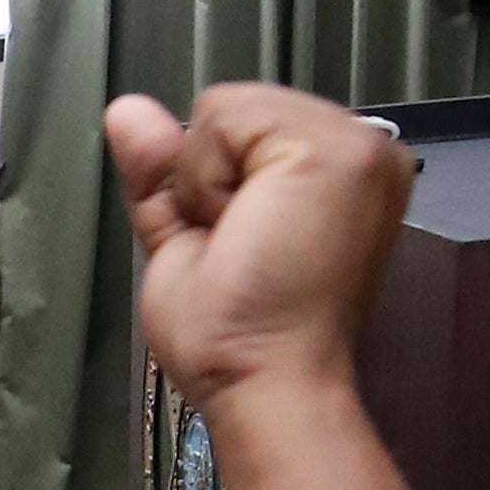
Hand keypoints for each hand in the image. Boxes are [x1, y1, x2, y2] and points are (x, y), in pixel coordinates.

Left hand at [105, 84, 412, 411]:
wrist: (264, 381)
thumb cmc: (241, 337)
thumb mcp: (183, 235)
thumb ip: (161, 169)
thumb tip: (127, 110)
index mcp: (340, 172)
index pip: (246, 128)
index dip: (212, 180)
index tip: (238, 242)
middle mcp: (362, 150)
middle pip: (236, 108)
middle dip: (209, 176)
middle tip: (242, 245)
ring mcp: (357, 144)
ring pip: (227, 108)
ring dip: (206, 180)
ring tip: (245, 238)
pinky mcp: (336, 149)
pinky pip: (227, 117)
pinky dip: (208, 177)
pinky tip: (243, 226)